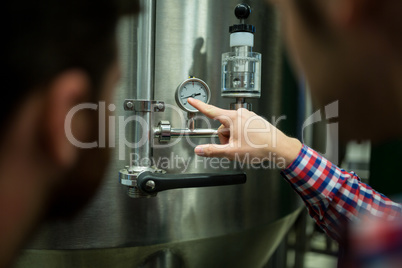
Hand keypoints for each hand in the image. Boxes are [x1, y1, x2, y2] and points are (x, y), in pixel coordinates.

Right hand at [187, 98, 301, 167]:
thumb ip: (213, 150)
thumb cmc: (260, 148)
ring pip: (232, 129)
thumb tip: (200, 150)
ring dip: (233, 139)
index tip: (191, 100)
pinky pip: (241, 129)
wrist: (279, 148)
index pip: (211, 111)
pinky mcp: (254, 121)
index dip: (199, 106)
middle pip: (222, 127)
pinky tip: (250, 144)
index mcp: (233, 118)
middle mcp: (241, 114)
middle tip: (234, 148)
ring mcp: (248, 117)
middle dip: (225, 139)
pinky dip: (242, 137)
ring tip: (245, 147)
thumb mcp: (232, 152)